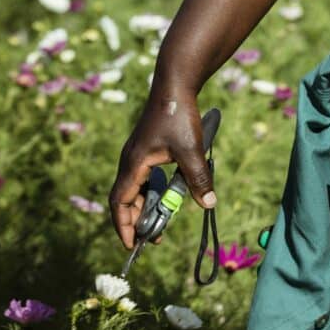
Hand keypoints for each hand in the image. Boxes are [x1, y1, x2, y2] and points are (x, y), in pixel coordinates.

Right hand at [109, 88, 215, 250]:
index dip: (124, 226)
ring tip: (162, 218)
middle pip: (126, 199)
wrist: (175, 84)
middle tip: (154, 236)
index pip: (120, 204)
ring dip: (146, 204)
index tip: (133, 245)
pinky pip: (144, 175)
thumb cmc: (179, 116)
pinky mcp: (147, 146)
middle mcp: (130, 160)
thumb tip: (208, 204)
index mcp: (134, 165)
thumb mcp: (191, 151)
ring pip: (136, 187)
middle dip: (137, 220)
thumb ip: (198, 179)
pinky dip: (152, 188)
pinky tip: (169, 190)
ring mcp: (137, 152)